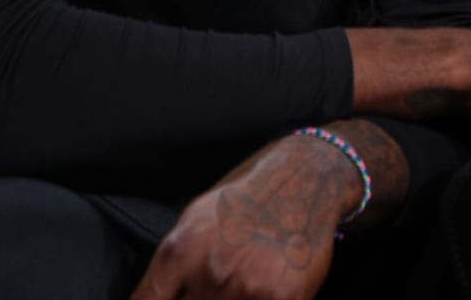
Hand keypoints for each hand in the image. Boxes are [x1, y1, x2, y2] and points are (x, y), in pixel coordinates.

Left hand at [131, 133, 362, 299]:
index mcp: (180, 254)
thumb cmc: (246, 201)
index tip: (177, 298)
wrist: (303, 182)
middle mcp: (210, 273)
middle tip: (212, 289)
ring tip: (240, 282)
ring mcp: (246, 289)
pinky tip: (261, 287)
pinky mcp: (282, 298)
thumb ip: (167, 270)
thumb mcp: (193, 222)